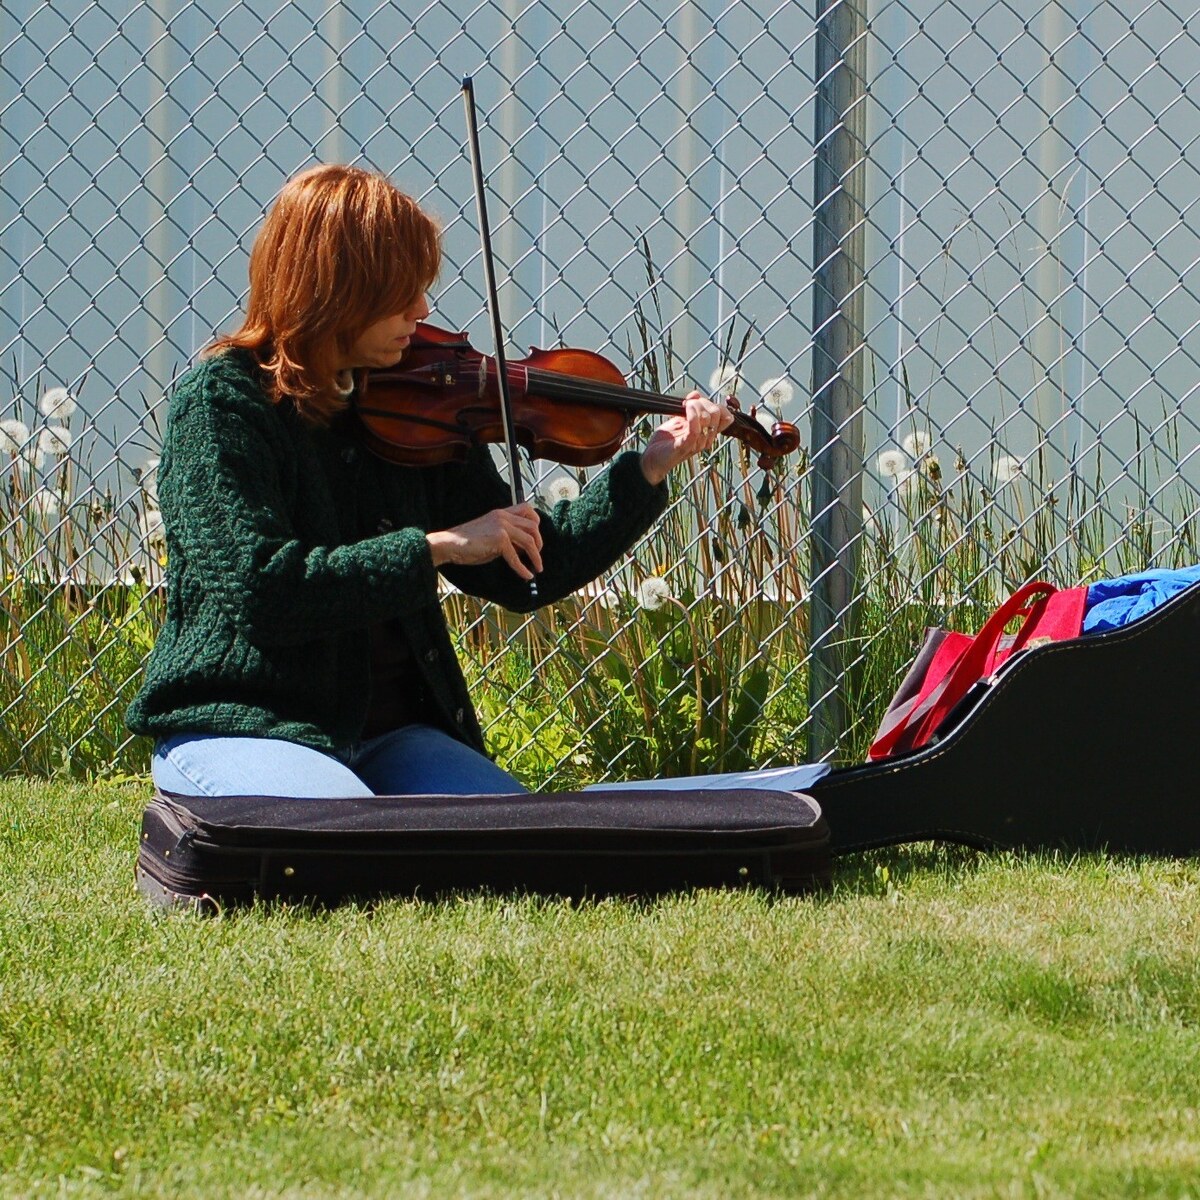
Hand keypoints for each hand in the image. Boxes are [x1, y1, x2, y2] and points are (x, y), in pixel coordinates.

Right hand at [426, 503, 543, 579]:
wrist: (450, 544)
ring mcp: (502, 526)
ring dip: (536, 556)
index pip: (527, 509)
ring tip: (537, 567)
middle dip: (539, 542)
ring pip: (529, 540)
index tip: (536, 538)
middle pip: (533, 525)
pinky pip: (516, 556)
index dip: (535, 523)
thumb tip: (523, 549)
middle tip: (537, 556)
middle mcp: (503, 516)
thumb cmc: (468, 543)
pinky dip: (522, 568)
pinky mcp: (499, 539)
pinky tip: (526, 575)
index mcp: (501, 513)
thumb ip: (508, 538)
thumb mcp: (492, 536)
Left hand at [639, 392, 734, 484]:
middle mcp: (705, 439)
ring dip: (695, 407)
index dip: (715, 404)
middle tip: (688, 404)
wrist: (653, 460)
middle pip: (717, 413)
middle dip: (703, 402)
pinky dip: (692, 416)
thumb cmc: (666, 442)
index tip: (697, 401)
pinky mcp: (685, 446)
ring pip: (707, 418)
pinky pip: (695, 429)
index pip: (726, 416)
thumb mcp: (679, 421)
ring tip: (683, 406)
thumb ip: (690, 409)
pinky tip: (686, 409)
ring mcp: (696, 443)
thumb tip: (696, 393)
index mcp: (707, 433)